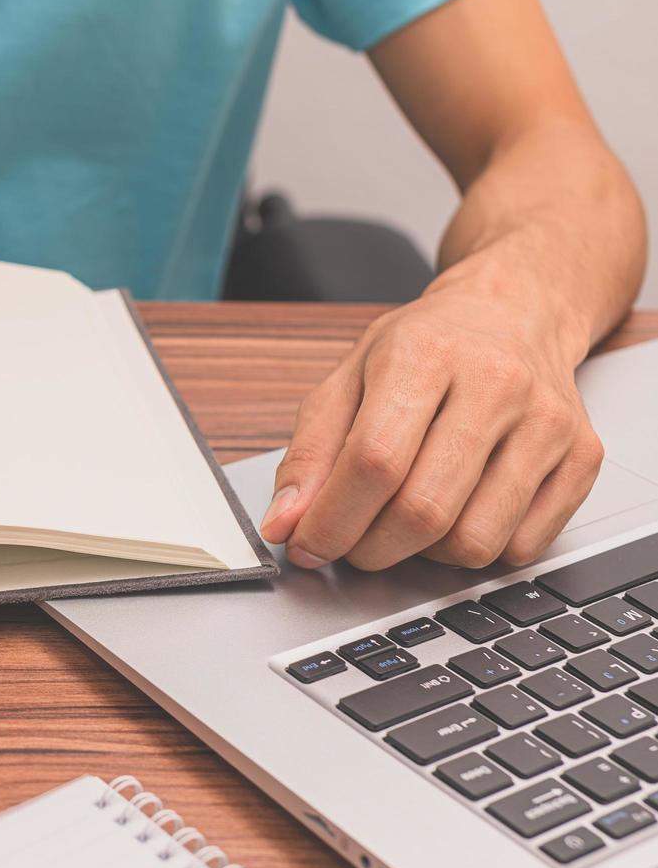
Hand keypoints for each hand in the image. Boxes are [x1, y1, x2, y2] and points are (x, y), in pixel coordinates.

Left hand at [259, 271, 603, 570]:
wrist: (515, 312)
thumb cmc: (427, 347)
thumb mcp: (348, 378)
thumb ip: (308, 453)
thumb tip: (284, 525)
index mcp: (426, 356)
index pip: (373, 462)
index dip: (331, 520)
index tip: (306, 545)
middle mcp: (496, 385)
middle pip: (423, 510)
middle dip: (369, 548)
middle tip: (350, 543)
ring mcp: (548, 423)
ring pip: (474, 541)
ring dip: (422, 555)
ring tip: (404, 521)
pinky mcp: (583, 457)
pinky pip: (522, 548)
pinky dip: (476, 551)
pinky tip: (457, 514)